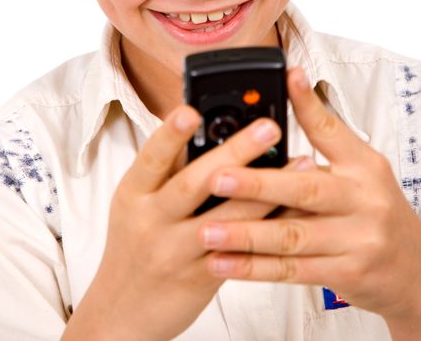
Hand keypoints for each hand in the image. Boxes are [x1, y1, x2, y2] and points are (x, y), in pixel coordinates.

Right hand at [62, 104, 283, 340]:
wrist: (121, 310)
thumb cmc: (133, 244)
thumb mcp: (135, 202)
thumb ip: (166, 169)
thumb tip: (202, 124)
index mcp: (134, 192)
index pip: (152, 156)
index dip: (171, 134)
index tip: (191, 110)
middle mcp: (152, 220)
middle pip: (195, 183)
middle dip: (235, 152)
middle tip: (268, 128)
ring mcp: (177, 251)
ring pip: (227, 218)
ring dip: (267, 189)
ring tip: (299, 162)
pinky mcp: (201, 277)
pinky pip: (241, 250)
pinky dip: (269, 226)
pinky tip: (294, 208)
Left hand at [198, 67, 420, 331]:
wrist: (415, 268)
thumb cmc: (375, 209)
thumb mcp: (361, 166)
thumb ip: (325, 134)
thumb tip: (292, 89)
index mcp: (362, 167)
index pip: (331, 130)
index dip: (307, 104)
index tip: (287, 78)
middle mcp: (361, 201)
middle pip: (305, 190)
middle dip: (257, 185)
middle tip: (217, 178)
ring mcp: (355, 241)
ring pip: (292, 237)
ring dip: (246, 235)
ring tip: (207, 231)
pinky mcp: (345, 275)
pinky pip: (292, 271)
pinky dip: (254, 269)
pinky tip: (223, 263)